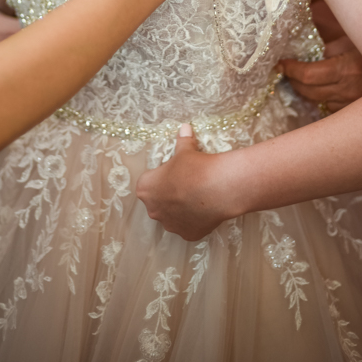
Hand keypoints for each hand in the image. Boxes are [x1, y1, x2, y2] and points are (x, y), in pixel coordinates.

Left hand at [136, 126, 229, 240]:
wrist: (216, 188)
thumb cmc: (194, 167)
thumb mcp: (185, 150)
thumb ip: (182, 141)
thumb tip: (184, 127)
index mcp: (146, 188)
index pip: (148, 183)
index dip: (161, 177)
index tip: (174, 173)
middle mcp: (153, 210)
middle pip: (158, 202)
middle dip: (169, 195)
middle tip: (186, 184)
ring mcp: (170, 225)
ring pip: (172, 216)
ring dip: (181, 209)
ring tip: (198, 197)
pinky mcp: (187, 235)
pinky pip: (188, 226)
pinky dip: (195, 220)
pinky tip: (205, 208)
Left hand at [279, 35, 361, 112]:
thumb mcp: (355, 40)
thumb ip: (331, 47)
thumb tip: (309, 52)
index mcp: (348, 69)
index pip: (308, 75)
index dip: (291, 70)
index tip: (282, 64)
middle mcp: (349, 91)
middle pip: (309, 92)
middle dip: (294, 82)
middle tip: (286, 72)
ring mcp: (354, 106)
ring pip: (318, 103)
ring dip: (306, 93)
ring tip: (299, 82)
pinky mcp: (358, 115)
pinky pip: (332, 110)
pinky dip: (323, 101)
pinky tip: (319, 93)